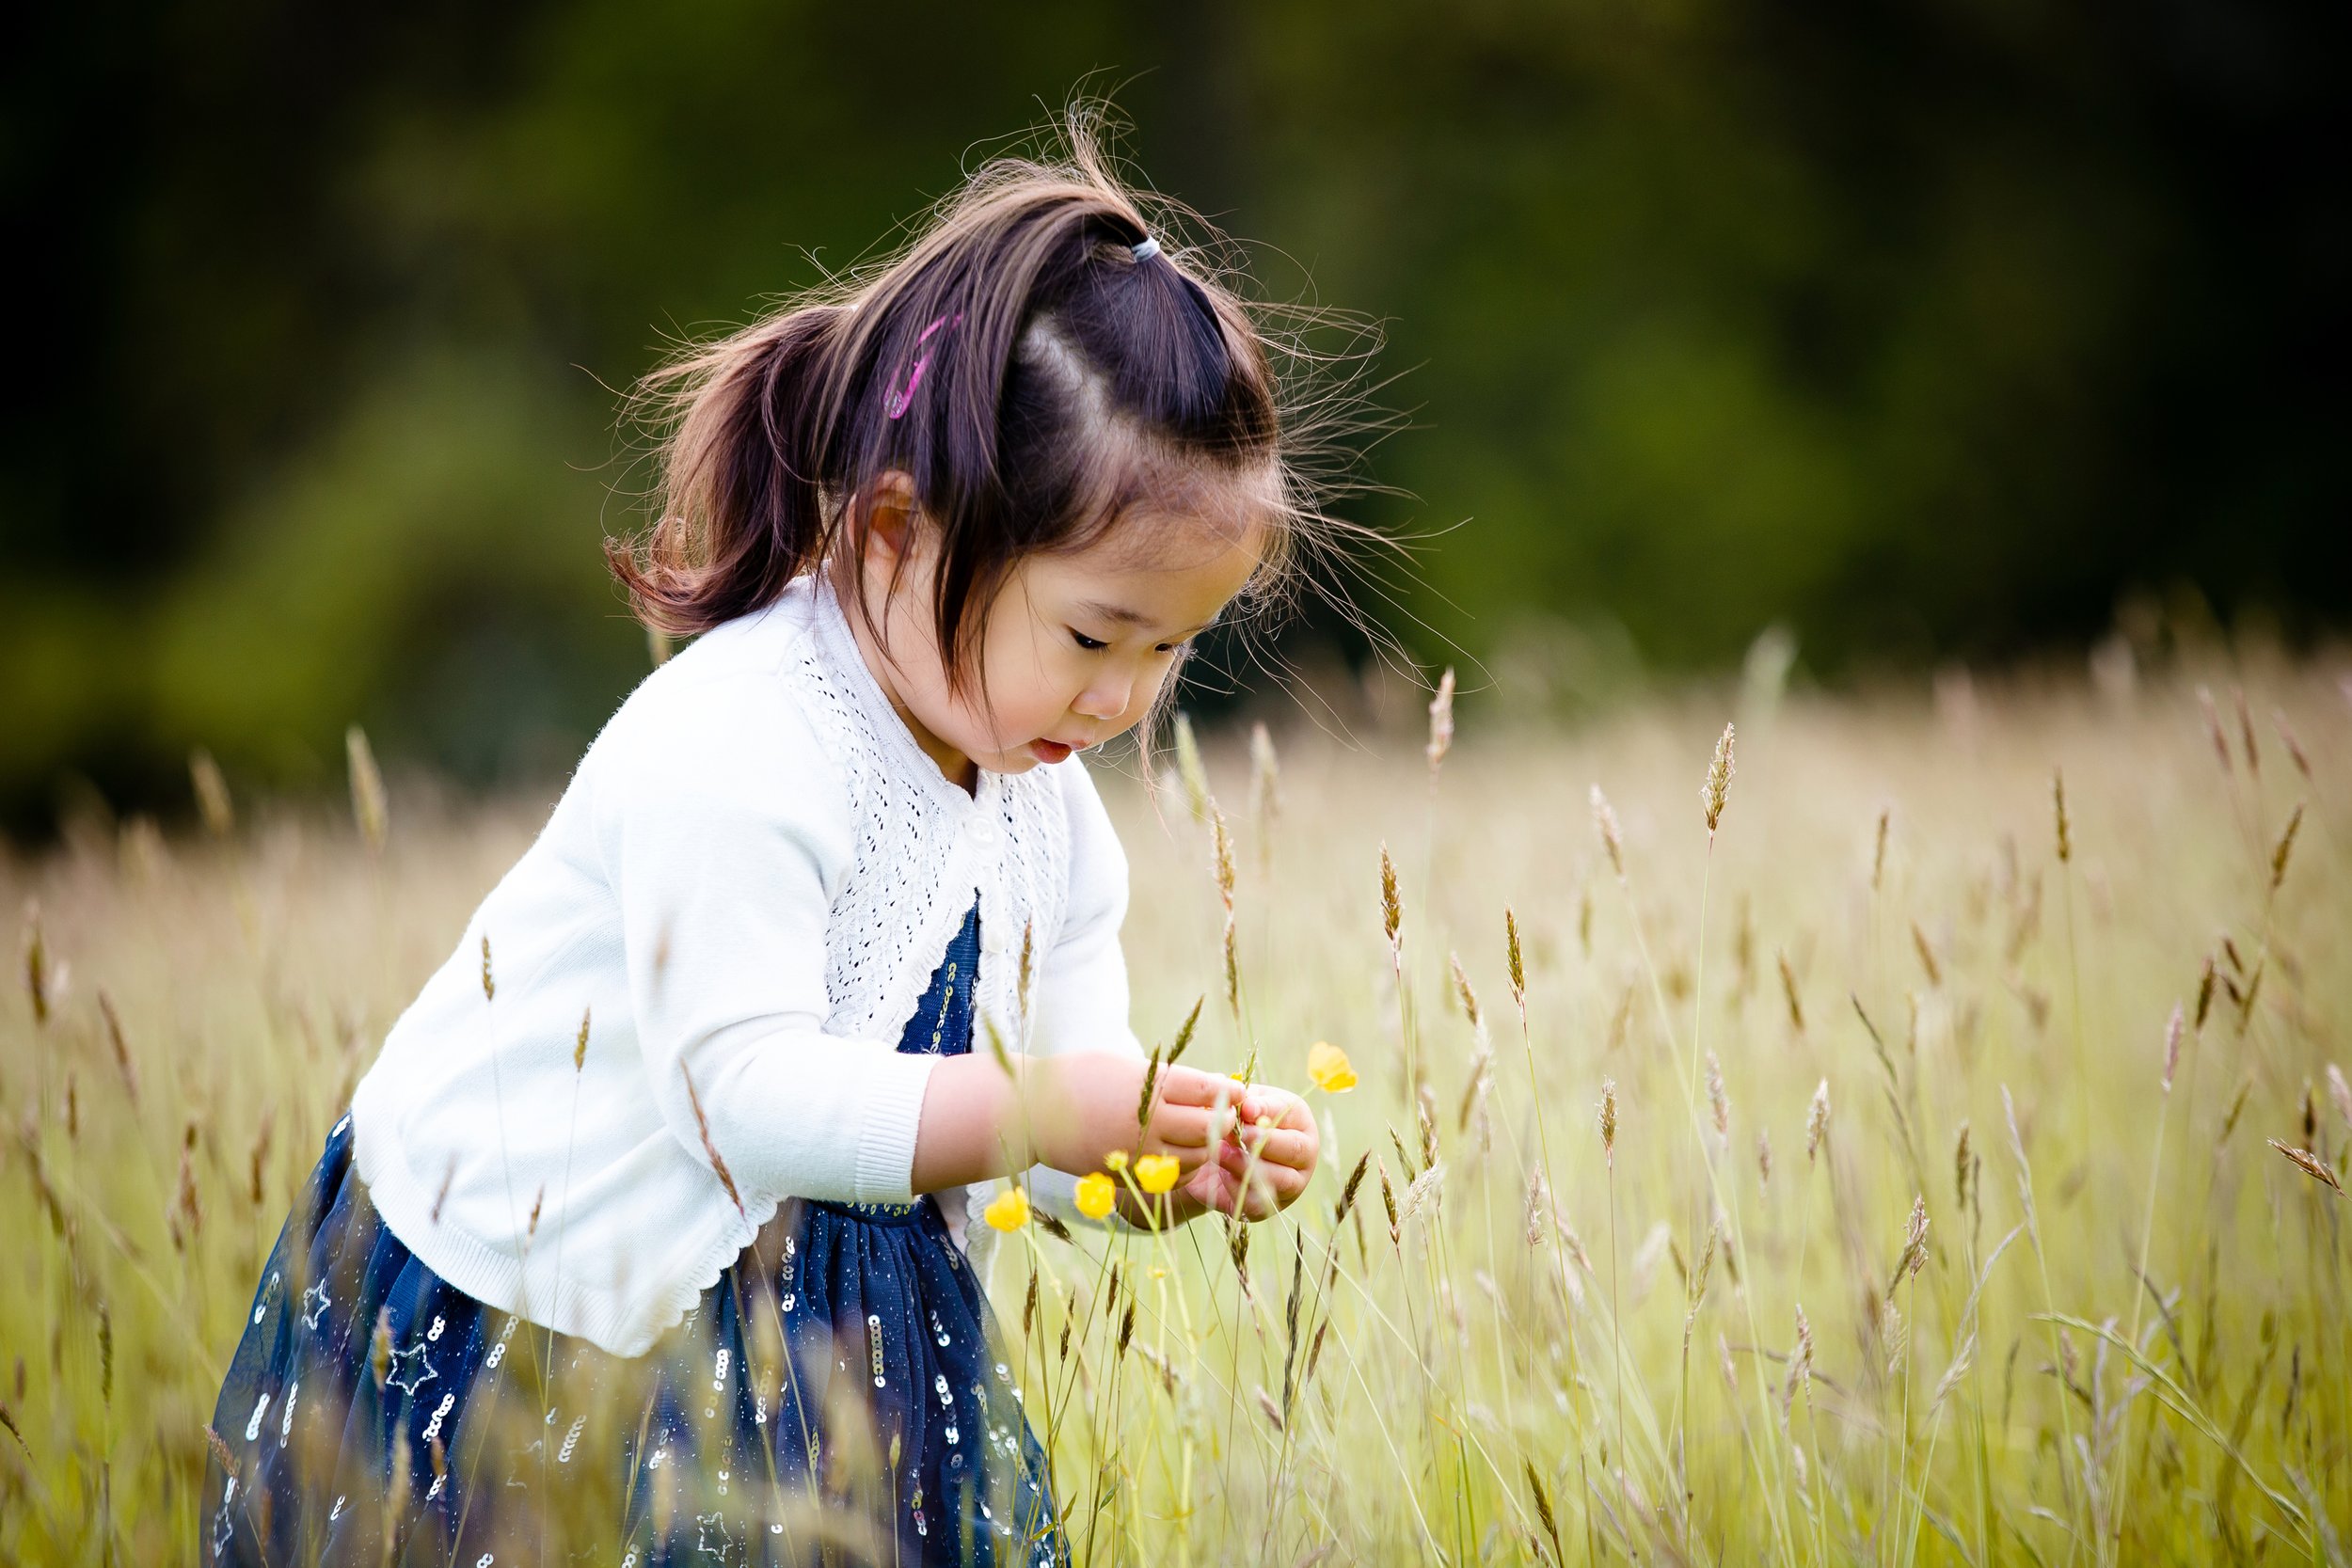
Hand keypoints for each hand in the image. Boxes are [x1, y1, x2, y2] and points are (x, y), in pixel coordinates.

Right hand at [1030, 1053, 1250, 1184]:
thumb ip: (1164, 1079)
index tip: (1235, 1093)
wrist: (1033, 1110)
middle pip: (1209, 1127)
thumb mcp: (1124, 1065)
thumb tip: (1208, 1088)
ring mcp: (1139, 1149)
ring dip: (1208, 1149)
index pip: (1207, 1090)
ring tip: (1205, 1138)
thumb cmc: (1079, 1078)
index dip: (1227, 1093)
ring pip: (1197, 1157)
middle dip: (1223, 1123)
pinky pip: (1172, 1176)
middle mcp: (1149, 1119)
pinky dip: (1186, 1168)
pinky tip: (1182, 1155)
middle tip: (1226, 1118)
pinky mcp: (1128, 1171)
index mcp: (1150, 1085)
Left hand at [1222, 1083, 1318, 1219]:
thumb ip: (1237, 1096)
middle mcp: (1304, 1150)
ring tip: (1220, 1151)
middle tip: (1238, 1134)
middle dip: (1264, 1140)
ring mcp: (1293, 1181)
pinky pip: (1260, 1200)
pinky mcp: (1272, 1206)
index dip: (1268, 1109)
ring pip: (1280, 1177)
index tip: (1246, 1109)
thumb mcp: (1237, 1104)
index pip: (1290, 1112)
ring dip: (1246, 1164)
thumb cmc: (1232, 1123)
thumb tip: (1230, 1090)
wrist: (1212, 1161)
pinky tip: (1222, 1174)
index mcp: (1298, 1118)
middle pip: (1295, 1148)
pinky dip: (1238, 1187)